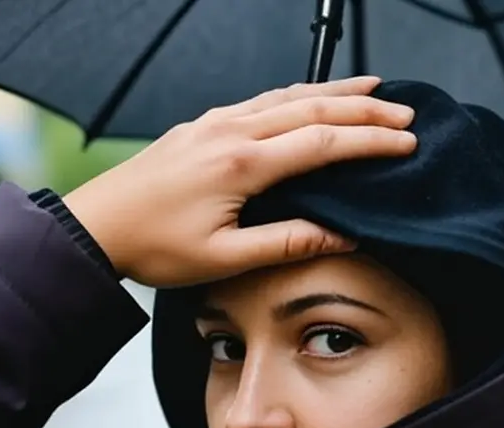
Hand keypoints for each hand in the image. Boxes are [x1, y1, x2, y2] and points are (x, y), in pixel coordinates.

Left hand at [62, 76, 416, 287]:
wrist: (96, 226)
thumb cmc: (154, 247)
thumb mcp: (224, 258)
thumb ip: (287, 243)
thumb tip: (343, 236)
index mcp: (241, 164)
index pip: (323, 142)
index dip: (371, 143)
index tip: (407, 144)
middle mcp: (230, 130)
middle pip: (313, 108)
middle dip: (365, 112)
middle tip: (406, 115)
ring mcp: (214, 121)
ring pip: (288, 95)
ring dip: (335, 92)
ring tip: (374, 92)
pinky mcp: (202, 124)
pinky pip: (262, 98)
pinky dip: (299, 94)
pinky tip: (312, 97)